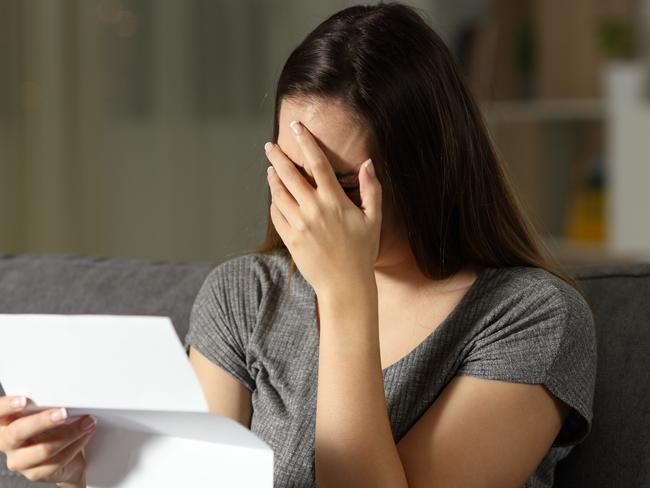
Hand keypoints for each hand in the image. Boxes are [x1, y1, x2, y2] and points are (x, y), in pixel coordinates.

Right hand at [0, 395, 95, 485]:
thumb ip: (44, 404)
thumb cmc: (51, 426)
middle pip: (17, 432)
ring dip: (70, 434)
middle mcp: (7, 442)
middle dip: (42, 421)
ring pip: (42, 449)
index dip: (7, 406)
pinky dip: (76, 445)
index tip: (24, 401)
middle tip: (63, 412)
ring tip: (87, 422)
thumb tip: (63, 393)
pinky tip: (85, 435)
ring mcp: (19, 460)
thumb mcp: (44, 411)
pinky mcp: (35, 473)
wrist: (64, 453)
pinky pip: (56, 461)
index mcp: (5, 422)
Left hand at [264, 120, 381, 294]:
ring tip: (271, 169)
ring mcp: (299, 224)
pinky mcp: (290, 239)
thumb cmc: (362, 252)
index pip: (317, 163)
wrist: (345, 285)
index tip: (296, 127)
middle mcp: (314, 209)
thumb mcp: (373, 219)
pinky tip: (276, 197)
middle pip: (289, 175)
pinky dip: (274, 203)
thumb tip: (368, 163)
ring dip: (273, 178)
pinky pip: (276, 215)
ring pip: (279, 194)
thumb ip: (371, 189)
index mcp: (334, 201)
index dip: (306, 141)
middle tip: (270, 146)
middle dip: (278, 157)